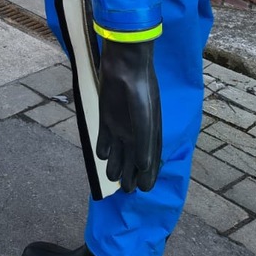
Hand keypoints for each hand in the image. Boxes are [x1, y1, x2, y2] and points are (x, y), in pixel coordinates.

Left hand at [96, 38, 161, 191]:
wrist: (125, 66)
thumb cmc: (141, 91)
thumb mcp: (146, 118)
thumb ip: (145, 143)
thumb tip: (145, 167)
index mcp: (151, 134)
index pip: (152, 161)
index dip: (149, 176)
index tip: (144, 189)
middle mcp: (136, 132)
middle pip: (134, 161)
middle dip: (131, 176)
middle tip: (127, 190)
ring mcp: (121, 126)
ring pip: (119, 153)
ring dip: (116, 166)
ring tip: (114, 177)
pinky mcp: (106, 118)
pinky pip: (105, 139)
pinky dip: (104, 149)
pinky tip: (103, 155)